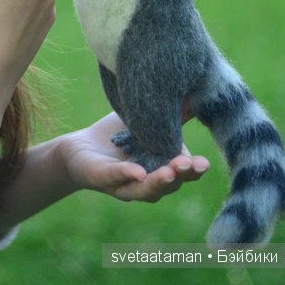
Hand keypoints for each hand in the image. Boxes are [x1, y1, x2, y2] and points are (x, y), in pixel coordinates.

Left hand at [59, 113, 208, 202]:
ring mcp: (125, 183)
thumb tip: (197, 94)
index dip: (194, 169)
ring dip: (159, 182)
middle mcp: (147, 181)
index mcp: (162, 166)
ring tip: (170, 172)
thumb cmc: (118, 135)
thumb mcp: (147, 121)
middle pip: (169, 185)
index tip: (204, 163)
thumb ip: (172, 114)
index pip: (184, 172)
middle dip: (182, 176)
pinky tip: (138, 172)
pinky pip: (116, 178)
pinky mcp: (102, 179)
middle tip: (191, 165)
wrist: (80, 146)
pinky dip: (128, 174)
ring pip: (145, 189)